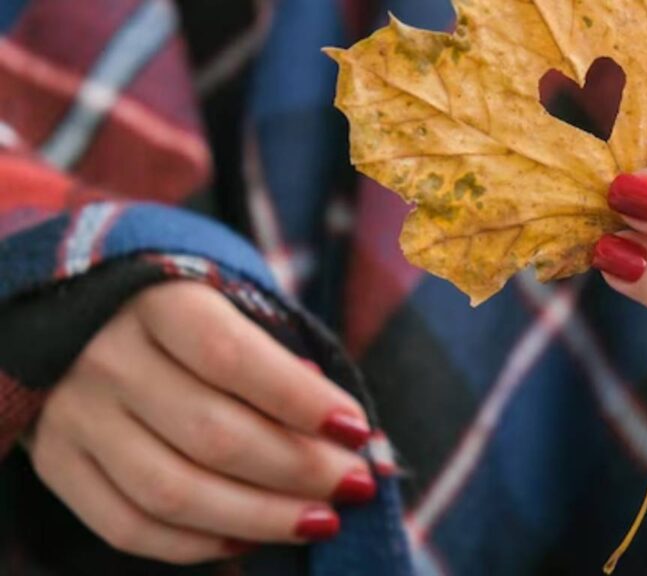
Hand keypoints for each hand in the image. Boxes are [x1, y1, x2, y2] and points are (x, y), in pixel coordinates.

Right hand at [25, 282, 375, 563]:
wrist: (77, 315)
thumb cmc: (190, 317)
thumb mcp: (235, 309)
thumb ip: (284, 362)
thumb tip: (348, 434)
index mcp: (159, 302)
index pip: (234, 359)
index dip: (302, 402)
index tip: (358, 431)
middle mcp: (108, 359)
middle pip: (213, 435)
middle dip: (299, 470)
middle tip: (354, 483)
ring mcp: (75, 416)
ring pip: (173, 492)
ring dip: (261, 517)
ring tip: (319, 519)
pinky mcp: (58, 465)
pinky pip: (128, 527)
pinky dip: (198, 544)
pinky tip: (251, 538)